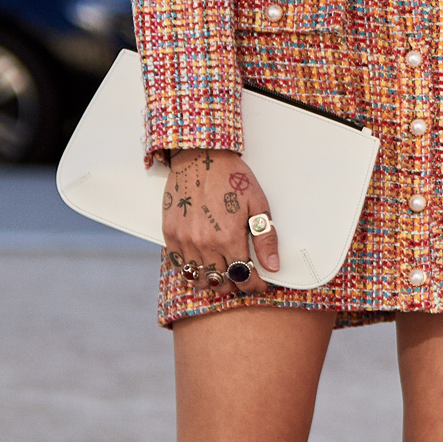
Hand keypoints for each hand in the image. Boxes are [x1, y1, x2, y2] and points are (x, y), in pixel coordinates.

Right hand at [160, 149, 279, 282]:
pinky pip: (180, 266)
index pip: (244, 277)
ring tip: (223, 274)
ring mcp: (184, 240)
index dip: (254, 285)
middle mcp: (204, 244)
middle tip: (243, 277)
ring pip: (199, 279)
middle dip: (236, 285)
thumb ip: (266, 238)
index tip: (259, 283)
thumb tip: (273, 266)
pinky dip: (192, 271)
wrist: (201, 156)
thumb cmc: (231, 178)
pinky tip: (203, 264)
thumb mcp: (257, 204)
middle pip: (221, 283)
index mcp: (229, 238)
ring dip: (213, 282)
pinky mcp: (170, 234)